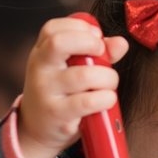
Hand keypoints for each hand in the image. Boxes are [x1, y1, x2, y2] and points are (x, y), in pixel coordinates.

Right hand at [13, 15, 126, 157]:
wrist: (37, 130)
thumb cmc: (59, 93)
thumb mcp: (70, 68)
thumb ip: (97, 52)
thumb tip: (120, 43)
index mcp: (41, 53)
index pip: (53, 28)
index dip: (81, 27)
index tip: (96, 38)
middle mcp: (39, 69)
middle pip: (60, 43)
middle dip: (91, 44)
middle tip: (102, 57)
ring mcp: (46, 92)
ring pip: (84, 75)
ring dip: (108, 78)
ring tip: (108, 85)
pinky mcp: (57, 114)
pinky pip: (89, 101)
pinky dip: (106, 98)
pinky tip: (106, 100)